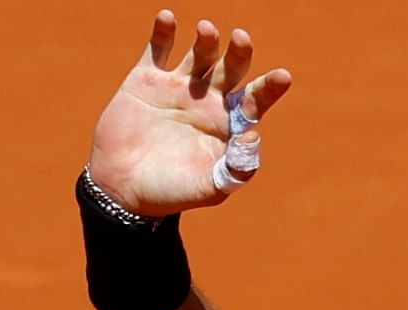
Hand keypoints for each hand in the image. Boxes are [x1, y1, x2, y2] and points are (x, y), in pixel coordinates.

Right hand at [87, 10, 291, 215]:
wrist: (123, 190)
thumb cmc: (172, 193)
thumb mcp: (209, 188)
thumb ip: (234, 169)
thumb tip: (253, 135)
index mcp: (227, 124)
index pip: (255, 100)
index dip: (269, 88)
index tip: (283, 76)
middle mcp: (207, 101)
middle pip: (230, 70)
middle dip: (239, 54)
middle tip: (242, 39)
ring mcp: (177, 88)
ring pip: (198, 55)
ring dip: (206, 41)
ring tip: (207, 30)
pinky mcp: (145, 80)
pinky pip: (157, 50)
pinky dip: (162, 32)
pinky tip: (168, 17)